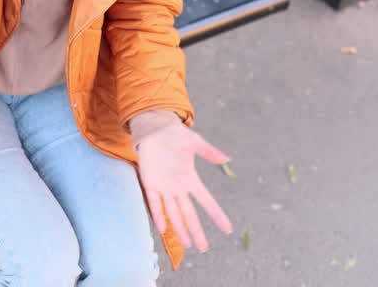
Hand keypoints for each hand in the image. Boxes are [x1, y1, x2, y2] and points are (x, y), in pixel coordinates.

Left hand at [133, 116, 232, 251]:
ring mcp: (163, 187)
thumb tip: (226, 158)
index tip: (228, 229)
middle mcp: (178, 188)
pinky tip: (162, 229)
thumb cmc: (175, 136)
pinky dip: (158, 215)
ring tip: (187, 244)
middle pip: (189, 213)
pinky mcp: (149, 184)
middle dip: (196, 230)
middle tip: (203, 248)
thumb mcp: (194, 142)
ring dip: (179, 228)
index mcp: (190, 179)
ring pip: (172, 213)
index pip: (206, 201)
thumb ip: (208, 151)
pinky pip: (153, 203)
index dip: (216, 214)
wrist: (155, 129)